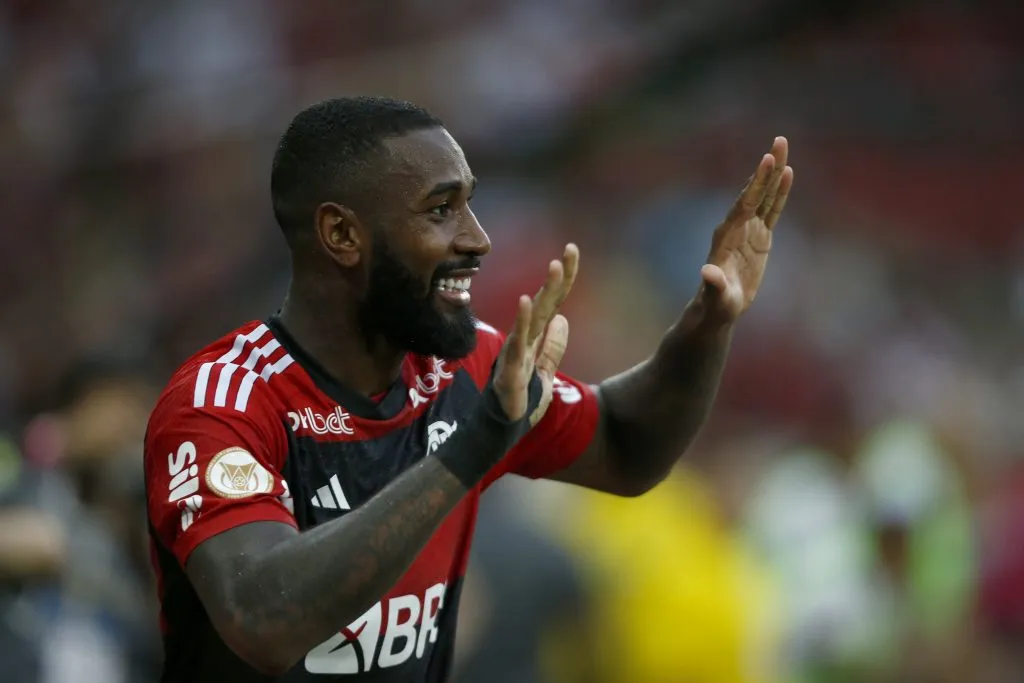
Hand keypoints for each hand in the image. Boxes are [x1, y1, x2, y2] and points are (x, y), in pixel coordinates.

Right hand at [492, 244, 578, 421]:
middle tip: (570, 250)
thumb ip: (553, 347)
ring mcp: (516, 351)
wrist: (501, 429)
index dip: (564, 279)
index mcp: (535, 337)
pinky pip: (518, 341)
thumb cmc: (520, 400)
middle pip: (546, 302)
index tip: (572, 251)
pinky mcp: (510, 368)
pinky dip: (522, 320)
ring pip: (534, 316)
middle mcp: (525, 338)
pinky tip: (527, 301)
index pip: (553, 302)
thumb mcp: (545, 371)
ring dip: (544, 291)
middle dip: (559, 276)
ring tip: (555, 267)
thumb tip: (563, 319)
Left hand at [700, 136, 793, 321]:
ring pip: (765, 195)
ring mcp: (749, 229)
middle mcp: (737, 226)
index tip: (767, 160)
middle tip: (780, 140)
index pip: (745, 203)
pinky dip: (780, 192)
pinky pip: (772, 209)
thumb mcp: (717, 297)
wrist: (718, 307)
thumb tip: (707, 272)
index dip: (757, 183)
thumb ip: (713, 284)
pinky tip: (788, 174)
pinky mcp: (760, 237)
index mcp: (727, 235)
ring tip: (784, 147)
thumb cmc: (717, 304)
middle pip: (756, 191)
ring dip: (775, 172)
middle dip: (768, 167)